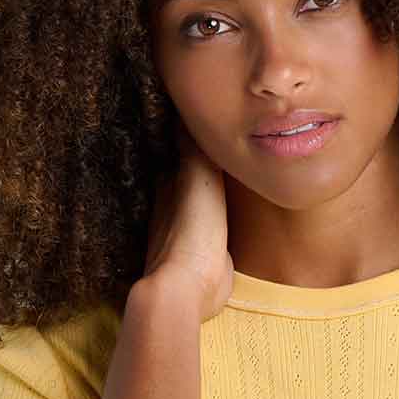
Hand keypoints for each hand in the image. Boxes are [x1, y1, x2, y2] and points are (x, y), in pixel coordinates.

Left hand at [142, 120, 233, 322]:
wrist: (189, 289)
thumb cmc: (190, 233)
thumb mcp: (197, 180)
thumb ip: (195, 149)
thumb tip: (185, 110)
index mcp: (169, 188)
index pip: (175, 156)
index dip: (184, 139)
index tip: (197, 121)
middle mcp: (174, 211)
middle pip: (184, 181)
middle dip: (194, 166)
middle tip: (214, 146)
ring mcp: (189, 237)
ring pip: (199, 207)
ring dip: (208, 195)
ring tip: (225, 178)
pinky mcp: (206, 260)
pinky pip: (214, 233)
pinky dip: (219, 222)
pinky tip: (229, 220)